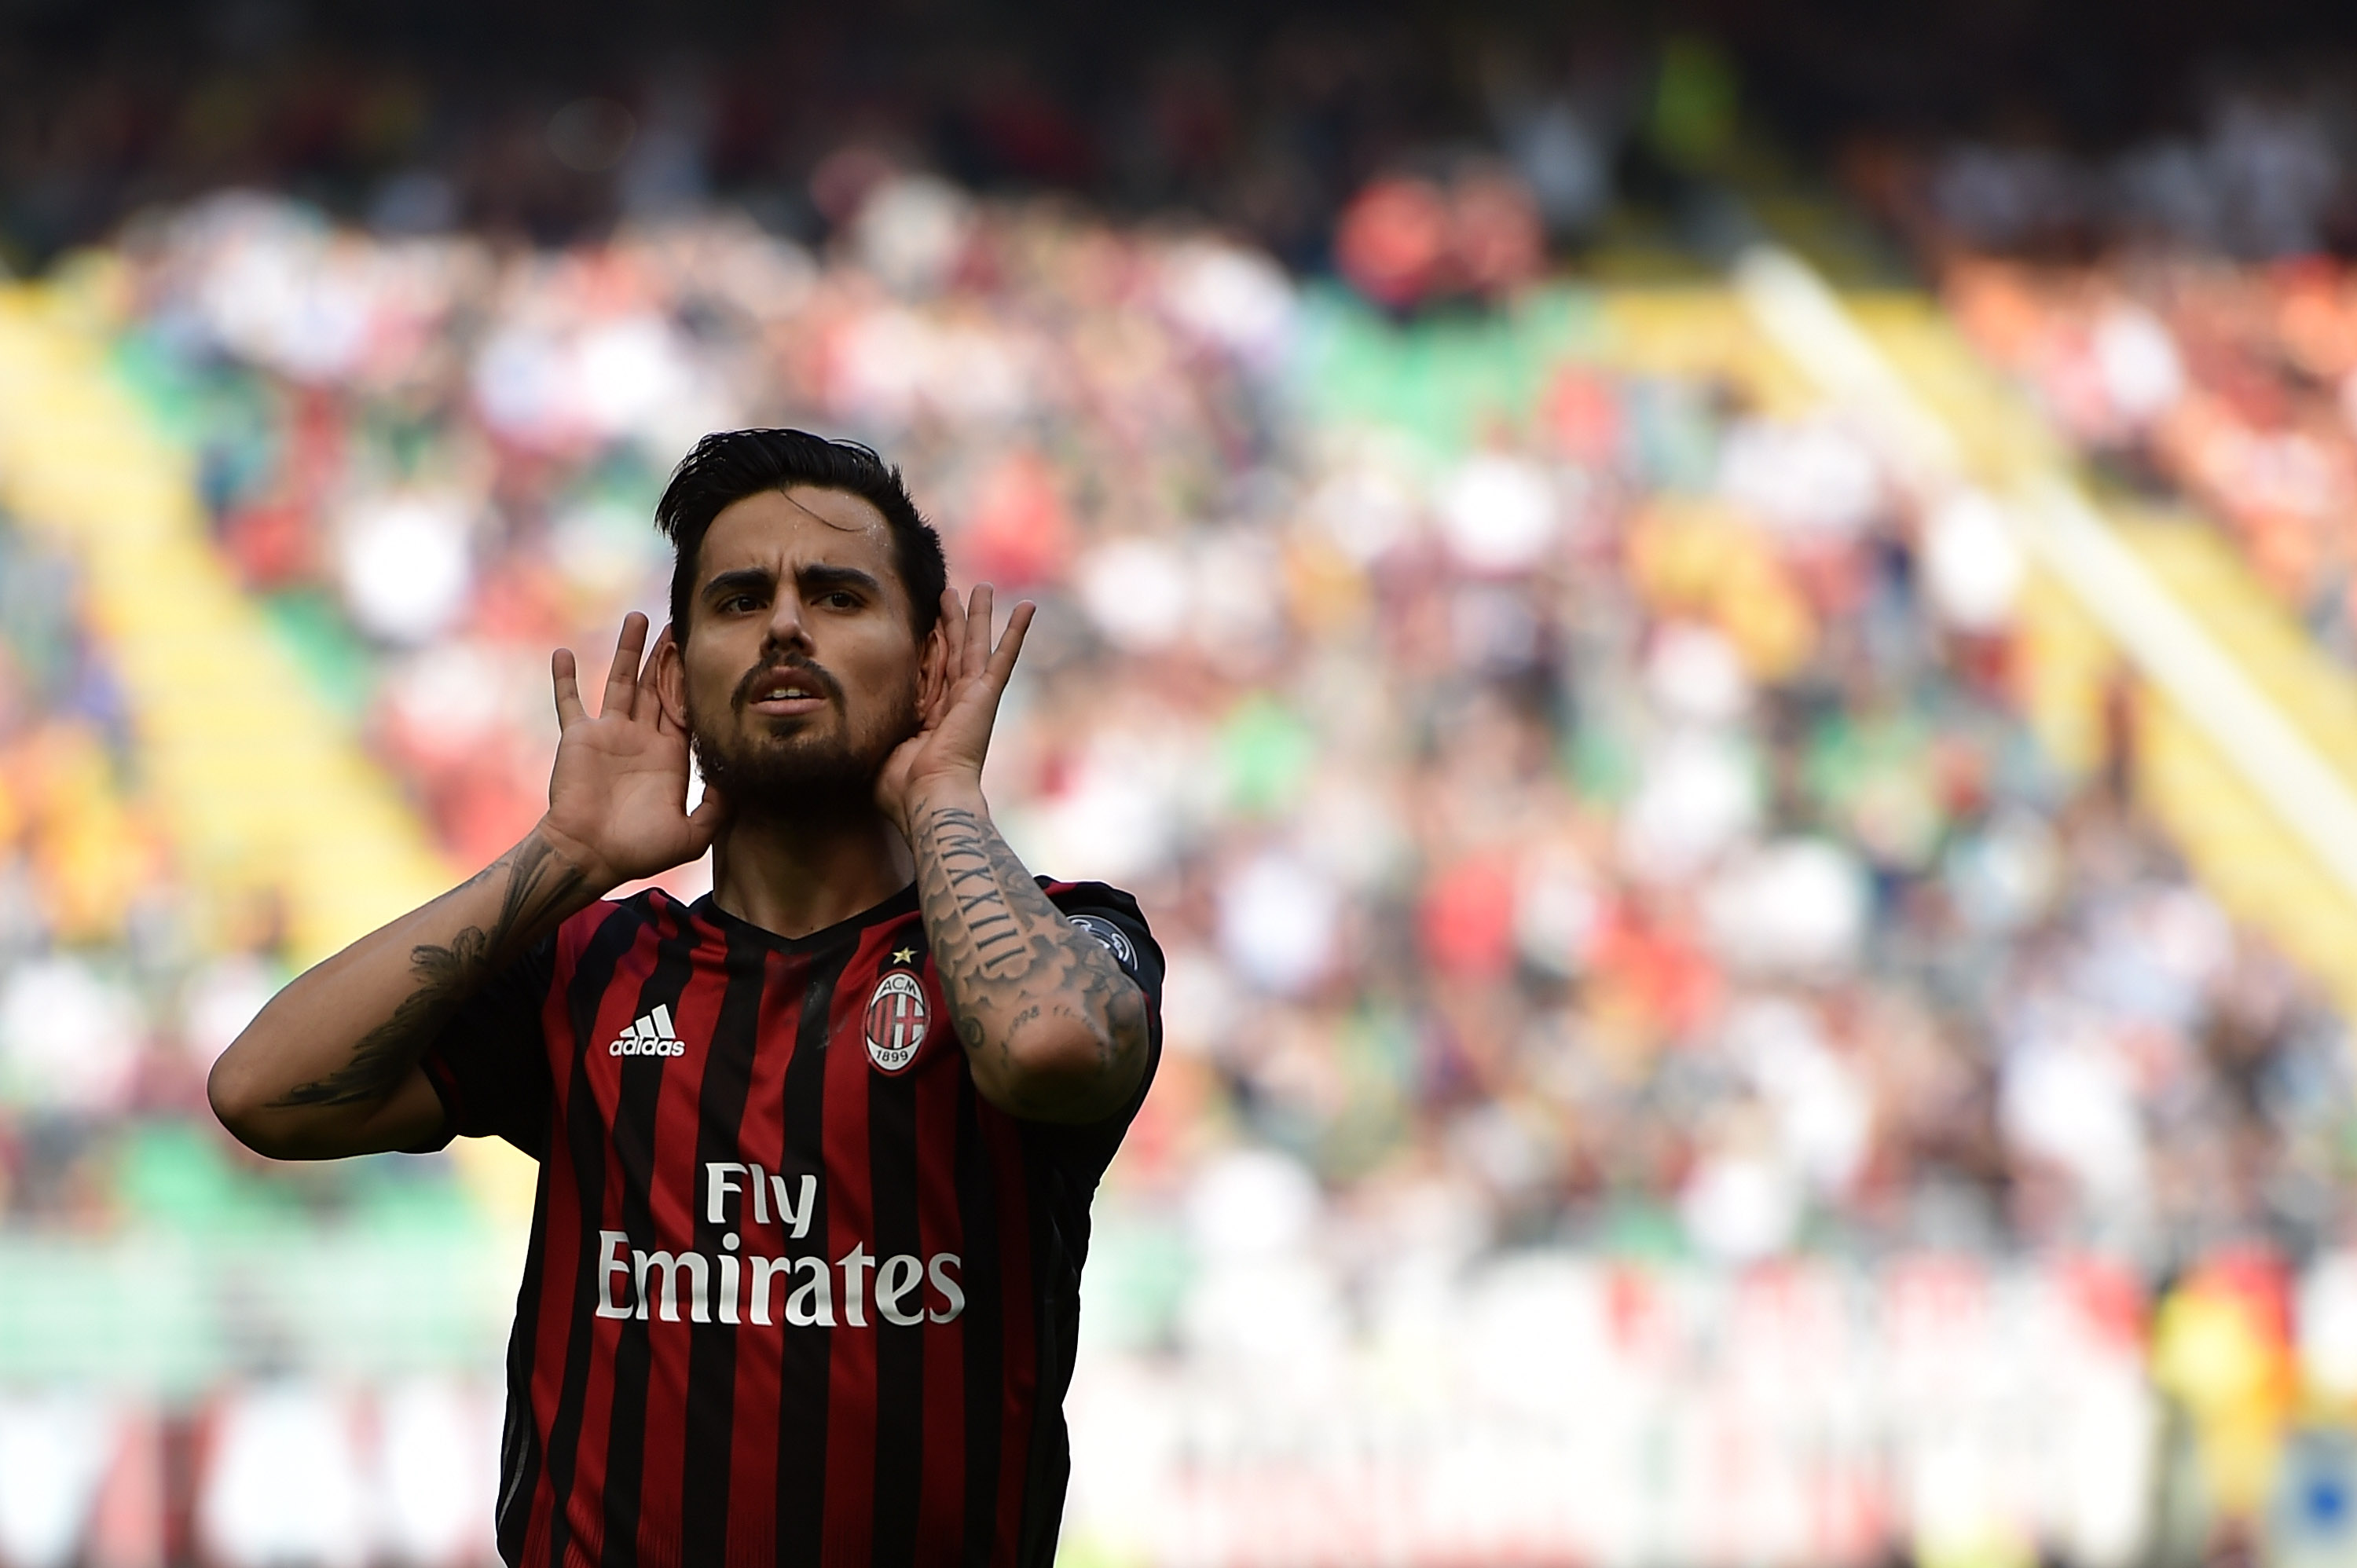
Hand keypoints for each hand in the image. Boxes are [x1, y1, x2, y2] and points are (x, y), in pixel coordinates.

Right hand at [542, 613, 727, 889]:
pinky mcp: (579, 737)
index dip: (696, 683)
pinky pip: (569, 701)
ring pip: (621, 681)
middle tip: (680, 624)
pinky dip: (564, 678)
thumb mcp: (692, 835)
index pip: (688, 709)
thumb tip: (737, 779)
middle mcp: (642, 739)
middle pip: (658, 686)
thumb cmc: (638, 851)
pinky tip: (563, 652)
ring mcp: (609, 734)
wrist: (588, 856)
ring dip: (629, 649)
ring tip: (639, 617)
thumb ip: (718, 809)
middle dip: (669, 656)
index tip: (709, 653)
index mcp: (670, 757)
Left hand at [878, 585, 1034, 835]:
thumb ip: (872, 735)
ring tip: (985, 589)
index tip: (924, 625)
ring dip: (980, 616)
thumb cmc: (902, 791)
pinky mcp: (986, 695)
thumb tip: (846, 729)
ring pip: (975, 646)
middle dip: (953, 623)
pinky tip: (1029, 608)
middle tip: (951, 593)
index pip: (928, 674)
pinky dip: (1017, 632)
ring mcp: (973, 698)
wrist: (929, 801)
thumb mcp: (878, 753)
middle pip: (954, 652)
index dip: (927, 648)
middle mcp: (955, 706)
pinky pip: (1003, 657)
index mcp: (931, 720)